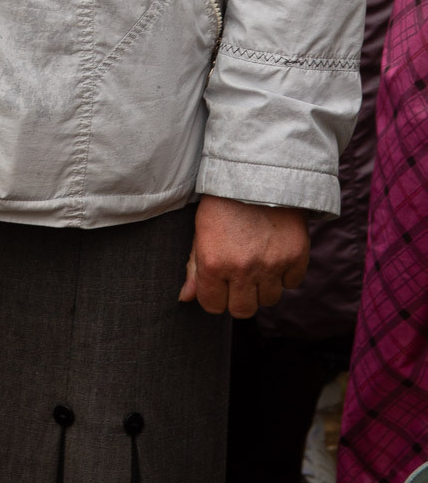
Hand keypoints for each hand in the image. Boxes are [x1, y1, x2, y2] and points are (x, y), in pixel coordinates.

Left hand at [180, 193, 309, 317]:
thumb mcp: (201, 230)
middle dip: (239, 297)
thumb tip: (186, 298)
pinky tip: (276, 253)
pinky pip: (291, 283)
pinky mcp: (296, 257)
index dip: (215, 296)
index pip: (213, 305)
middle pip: (243, 310)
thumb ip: (194, 267)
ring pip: (269, 300)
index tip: (219, 284)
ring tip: (258, 260)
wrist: (259, 172)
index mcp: (213, 263)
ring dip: (264, 286)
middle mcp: (242, 269)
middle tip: (240, 276)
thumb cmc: (224, 202)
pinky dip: (285, 273)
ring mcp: (271, 264)